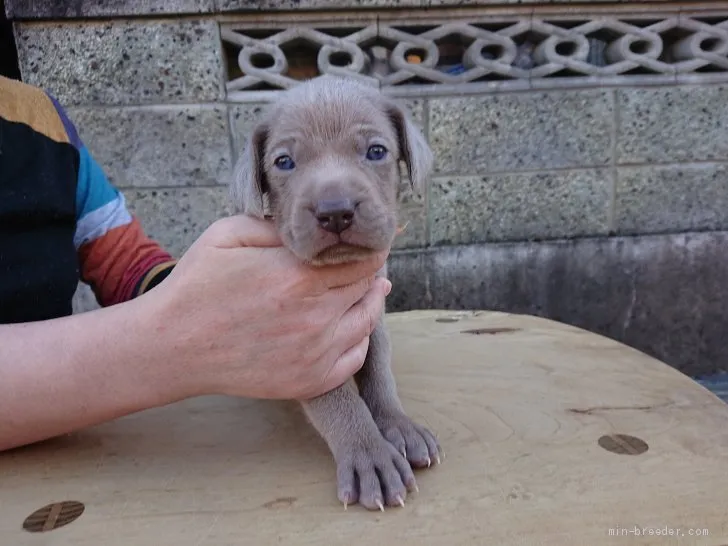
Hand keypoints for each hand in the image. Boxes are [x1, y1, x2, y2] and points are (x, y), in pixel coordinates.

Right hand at [143, 214, 391, 400]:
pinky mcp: (309, 381)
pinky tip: (349, 327)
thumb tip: (315, 229)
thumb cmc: (197, 286)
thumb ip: (277, 226)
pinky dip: (358, 340)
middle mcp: (314, 317)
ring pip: (367, 322)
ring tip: (368, 291)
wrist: (172, 346)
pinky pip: (354, 359)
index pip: (363, 259)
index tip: (366, 243)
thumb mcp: (228, 234)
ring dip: (369, 304)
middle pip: (367, 288)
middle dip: (369, 273)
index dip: (369, 249)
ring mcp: (314, 353)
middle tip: (366, 264)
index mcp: (297, 276)